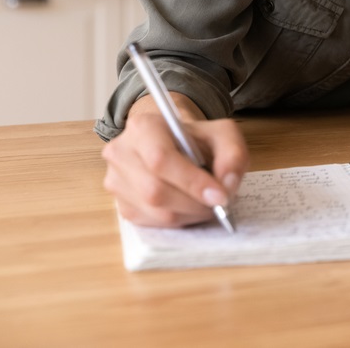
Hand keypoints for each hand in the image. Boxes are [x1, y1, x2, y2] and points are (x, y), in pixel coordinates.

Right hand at [101, 93, 248, 227]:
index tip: (220, 195)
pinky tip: (189, 207)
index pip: (160, 159)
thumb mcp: (223, 134)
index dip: (192, 182)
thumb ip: (233, 154)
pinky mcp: (121, 205)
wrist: (177, 144)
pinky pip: (151, 223)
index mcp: (143, 127)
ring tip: (206, 203)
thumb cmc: (197, 140)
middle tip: (218, 203)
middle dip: (194, 202)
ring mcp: (116, 181)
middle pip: (155, 190)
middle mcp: (121, 153)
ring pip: (154, 211)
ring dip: (189, 214)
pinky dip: (178, 220)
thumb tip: (227, 184)